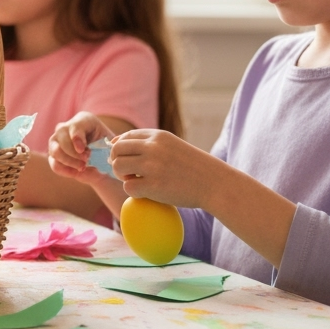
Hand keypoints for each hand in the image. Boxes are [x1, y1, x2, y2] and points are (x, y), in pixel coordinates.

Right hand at [48, 112, 116, 185]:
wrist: (102, 163)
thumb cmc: (107, 150)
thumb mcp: (112, 145)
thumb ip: (110, 146)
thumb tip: (108, 148)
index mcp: (83, 120)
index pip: (75, 127)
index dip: (77, 138)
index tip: (82, 150)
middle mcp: (65, 127)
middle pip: (62, 137)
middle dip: (73, 152)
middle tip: (86, 161)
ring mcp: (56, 141)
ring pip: (55, 150)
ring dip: (69, 161)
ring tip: (82, 167)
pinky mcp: (52, 156)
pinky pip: (54, 164)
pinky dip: (65, 170)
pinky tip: (76, 172)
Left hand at [108, 129, 222, 207]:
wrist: (214, 183)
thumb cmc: (191, 166)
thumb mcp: (171, 146)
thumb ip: (148, 143)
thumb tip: (115, 143)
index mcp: (158, 136)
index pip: (125, 137)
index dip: (121, 150)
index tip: (128, 160)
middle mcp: (153, 147)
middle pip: (116, 150)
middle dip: (117, 162)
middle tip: (129, 173)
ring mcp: (152, 166)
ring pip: (117, 166)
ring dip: (122, 176)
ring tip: (137, 181)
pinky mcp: (153, 186)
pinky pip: (127, 187)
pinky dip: (133, 191)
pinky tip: (146, 191)